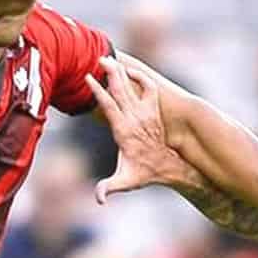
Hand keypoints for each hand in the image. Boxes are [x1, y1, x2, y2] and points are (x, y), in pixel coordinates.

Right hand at [83, 56, 194, 202]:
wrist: (168, 167)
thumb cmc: (144, 173)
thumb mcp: (125, 181)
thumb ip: (109, 187)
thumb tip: (99, 199)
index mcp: (124, 130)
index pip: (109, 106)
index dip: (99, 91)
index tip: (89, 77)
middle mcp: (135, 118)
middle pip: (121, 90)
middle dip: (110, 73)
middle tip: (99, 58)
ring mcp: (146, 113)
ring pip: (133, 87)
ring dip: (122, 72)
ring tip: (110, 57)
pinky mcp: (154, 110)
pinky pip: (149, 88)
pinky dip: (141, 77)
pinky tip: (129, 70)